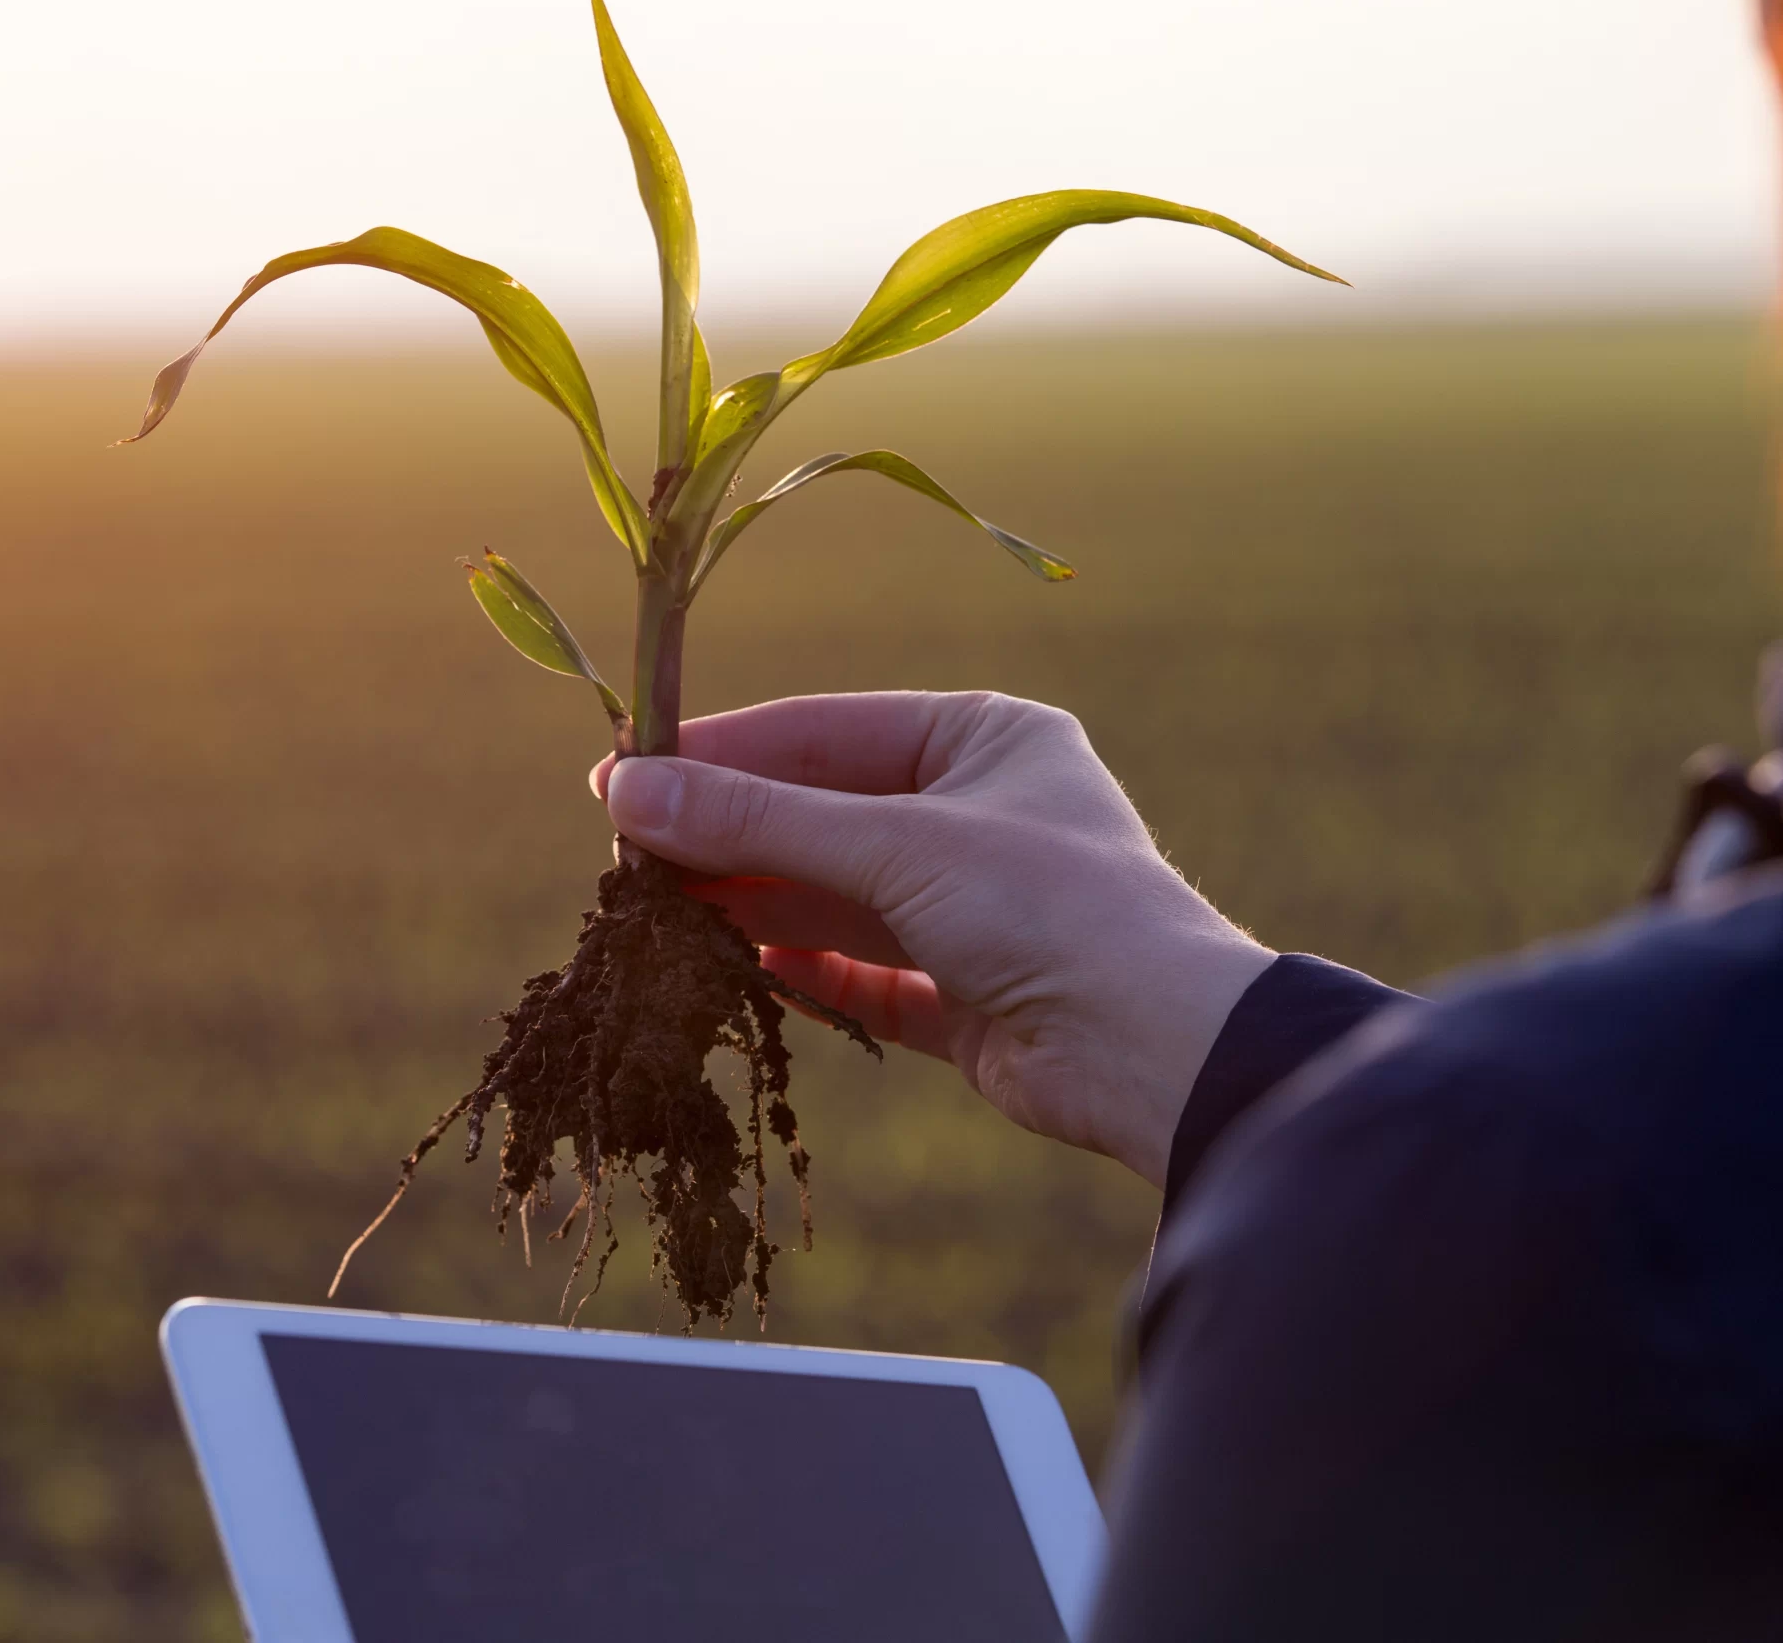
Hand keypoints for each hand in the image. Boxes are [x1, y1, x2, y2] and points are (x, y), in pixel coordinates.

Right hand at [594, 692, 1273, 1187]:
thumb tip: (627, 789)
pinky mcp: (969, 992)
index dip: (721, 751)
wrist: (1159, 1051)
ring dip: (754, 905)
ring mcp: (975, 905)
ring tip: (657, 915)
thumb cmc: (1048, 907)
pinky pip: (864, 971)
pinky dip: (805, 971)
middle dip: (728, 835)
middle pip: (822, 814)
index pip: (824, 731)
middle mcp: (981, 814)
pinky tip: (738, 970)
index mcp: (986, 738)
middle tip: (623, 853)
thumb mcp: (895, 845)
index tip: (623, 770)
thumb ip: (759, 821)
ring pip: (835, 895)